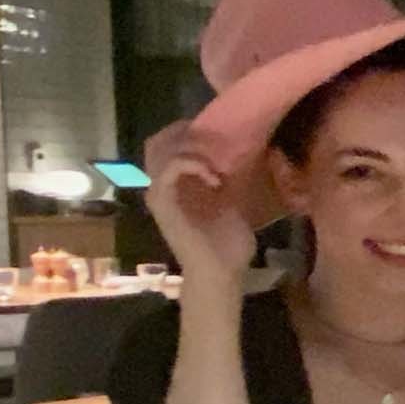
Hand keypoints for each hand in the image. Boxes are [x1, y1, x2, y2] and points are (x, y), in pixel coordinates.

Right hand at [144, 123, 256, 285]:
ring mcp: (159, 193)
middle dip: (185, 134)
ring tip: (215, 163)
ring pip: (159, 150)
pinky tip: (214, 178)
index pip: (169, 142)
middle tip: (214, 142)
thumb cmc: (228, 243)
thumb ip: (229, 178)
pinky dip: (192, 165)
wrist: (221, 272)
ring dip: (191, 149)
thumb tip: (247, 151)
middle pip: (158, 141)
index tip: (219, 134)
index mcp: (177, 183)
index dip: (189, 131)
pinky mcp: (162, 202)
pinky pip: (169, 169)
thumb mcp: (233, 201)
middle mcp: (162, 185)